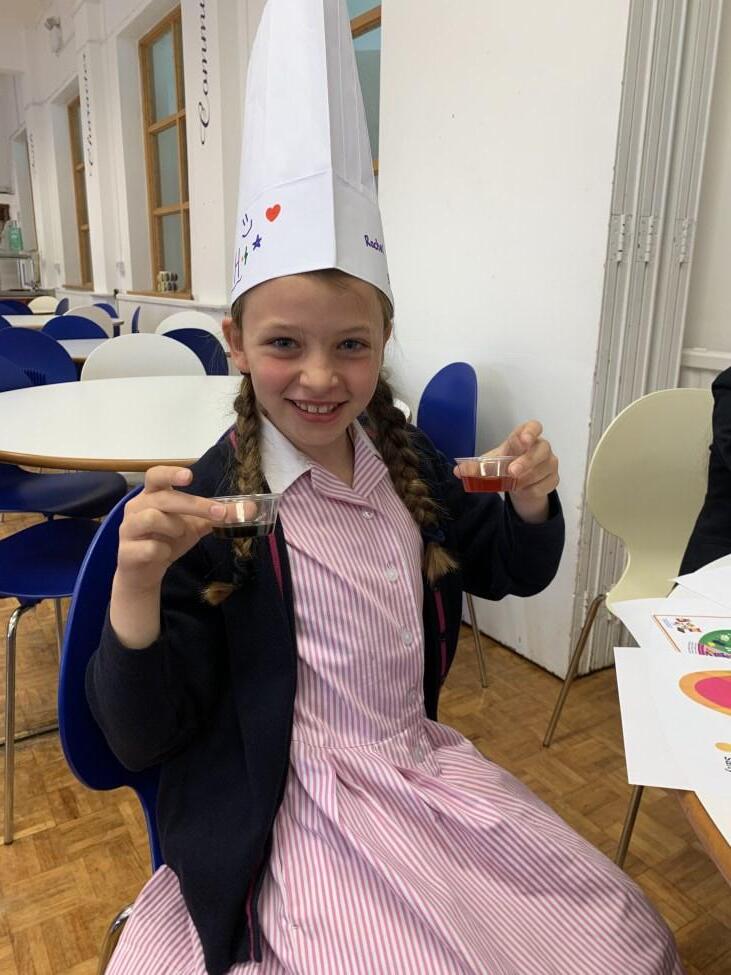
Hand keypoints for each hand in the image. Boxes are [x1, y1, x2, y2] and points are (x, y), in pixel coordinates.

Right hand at [114, 466, 226, 595]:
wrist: (145, 572)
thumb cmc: (168, 540)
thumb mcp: (194, 526)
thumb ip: (218, 516)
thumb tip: (251, 509)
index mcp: (152, 496)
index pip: (156, 476)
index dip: (171, 474)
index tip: (189, 475)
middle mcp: (136, 507)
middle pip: (163, 499)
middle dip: (193, 505)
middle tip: (218, 514)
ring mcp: (128, 528)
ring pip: (151, 518)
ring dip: (173, 528)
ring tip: (178, 535)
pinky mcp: (126, 551)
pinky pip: (149, 547)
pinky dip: (162, 551)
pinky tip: (163, 553)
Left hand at [454, 420, 558, 522]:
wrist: (520, 483)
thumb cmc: (505, 464)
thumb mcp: (490, 464)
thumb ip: (475, 467)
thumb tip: (458, 471)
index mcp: (525, 436)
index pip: (533, 426)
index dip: (530, 431)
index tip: (523, 439)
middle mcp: (541, 446)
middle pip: (541, 449)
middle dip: (526, 461)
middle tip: (512, 472)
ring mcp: (550, 462)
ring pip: (543, 470)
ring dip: (525, 480)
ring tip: (512, 485)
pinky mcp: (554, 478)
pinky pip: (544, 485)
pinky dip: (531, 490)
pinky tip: (523, 490)